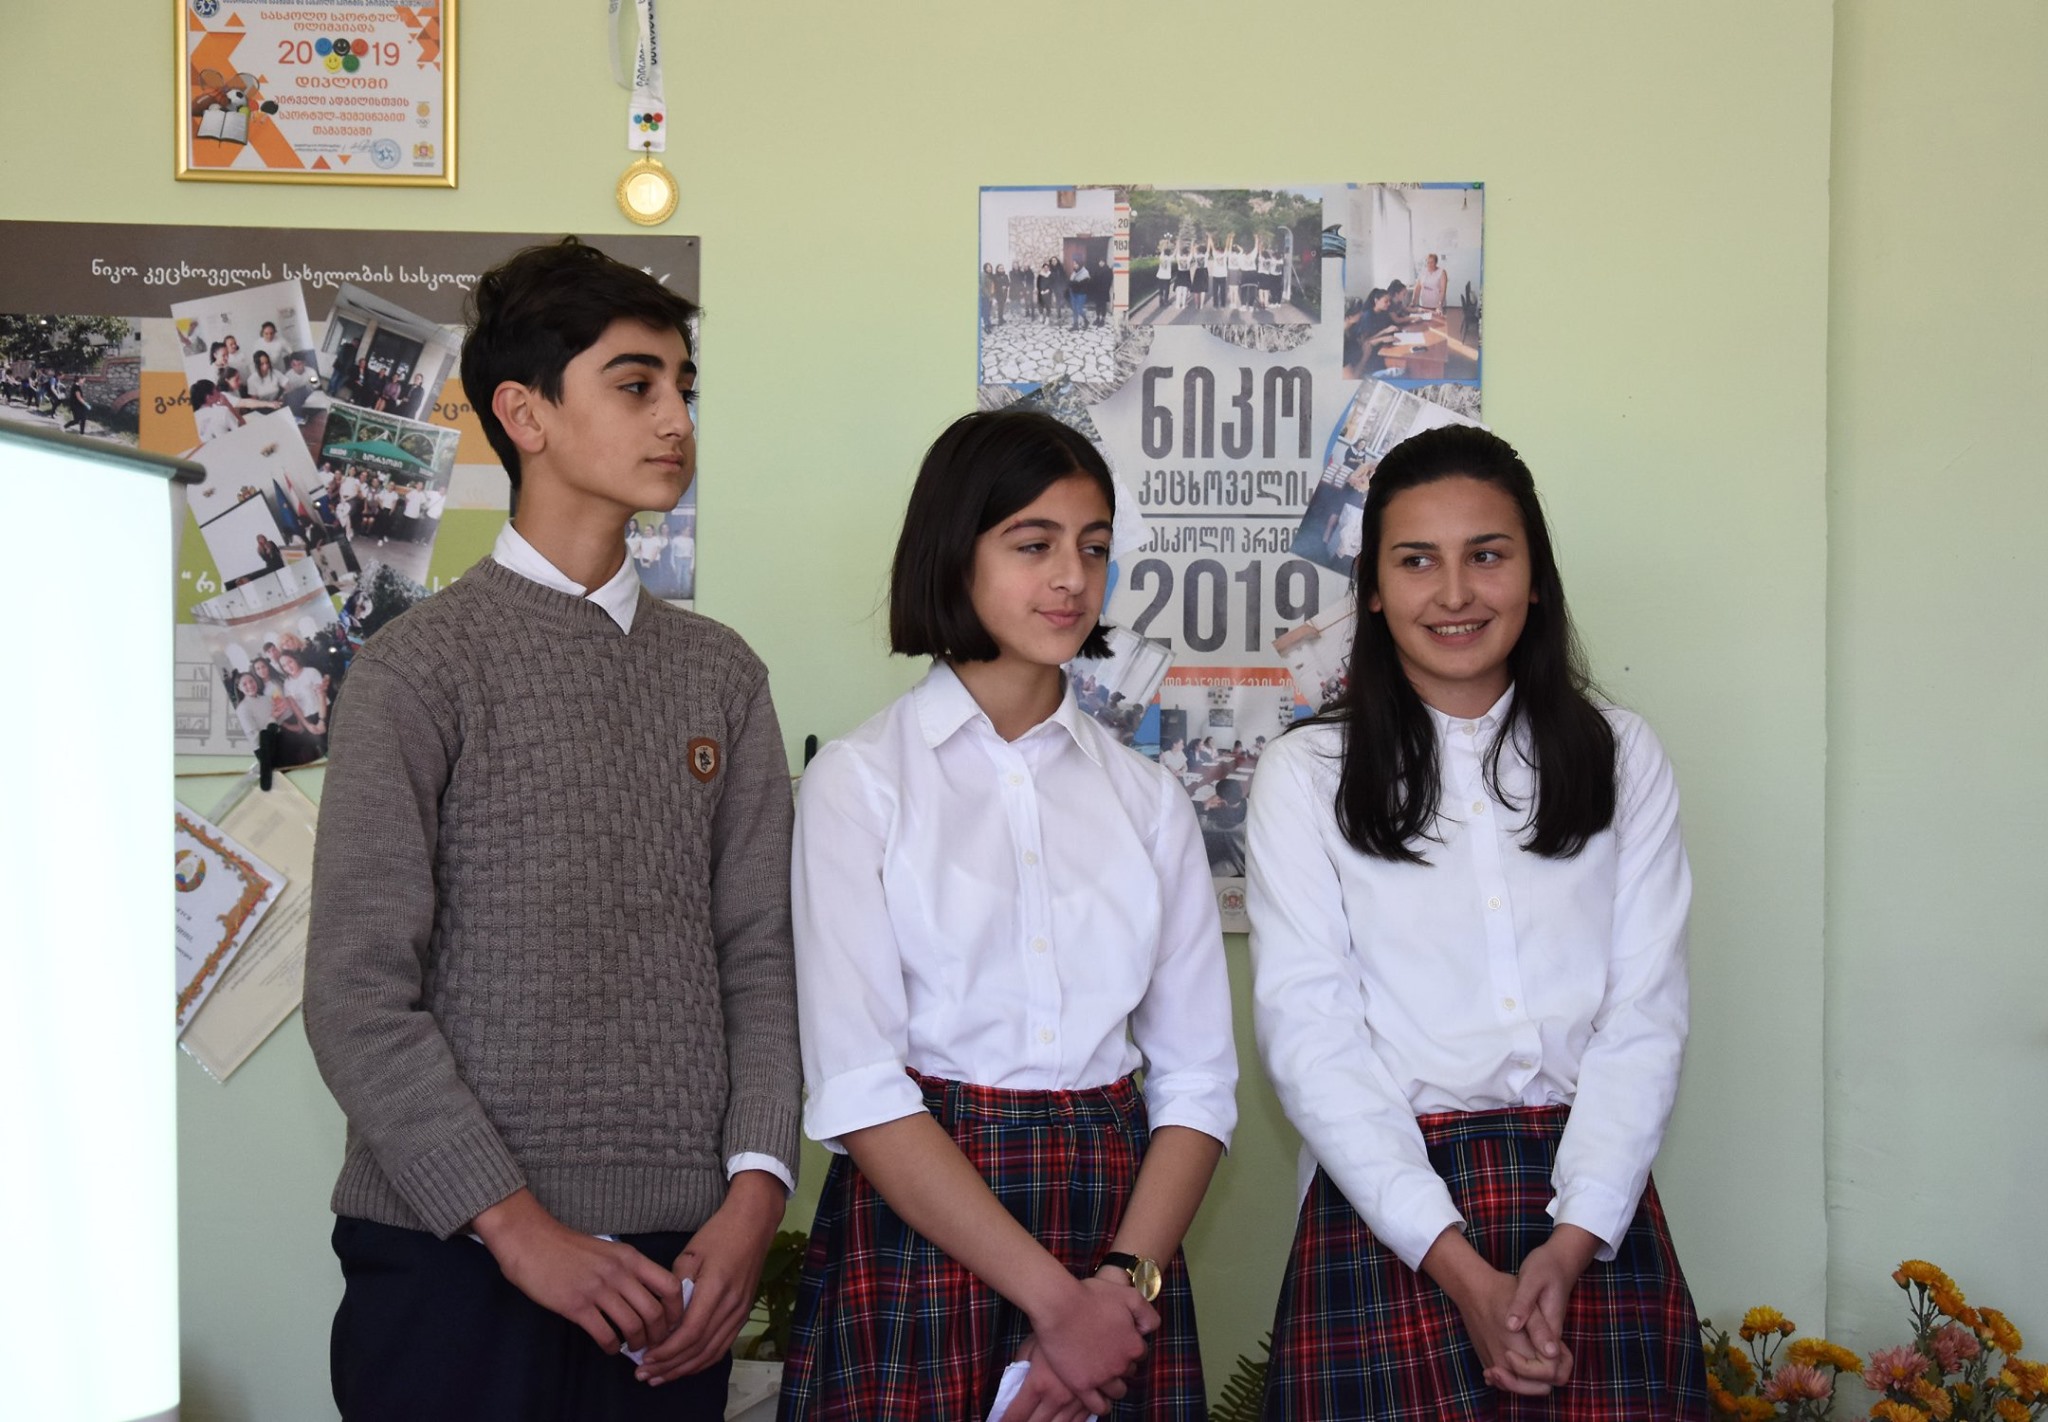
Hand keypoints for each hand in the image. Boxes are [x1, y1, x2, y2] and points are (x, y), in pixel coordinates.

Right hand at [472, 1189, 683, 1354]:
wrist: (531, 1241)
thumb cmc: (568, 1247)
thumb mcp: (608, 1250)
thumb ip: (627, 1269)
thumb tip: (645, 1297)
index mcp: (630, 1257)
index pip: (669, 1285)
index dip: (677, 1309)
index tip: (673, 1322)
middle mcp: (619, 1273)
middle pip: (655, 1312)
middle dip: (659, 1334)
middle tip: (655, 1343)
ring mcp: (598, 1289)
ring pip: (633, 1326)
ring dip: (637, 1343)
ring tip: (634, 1348)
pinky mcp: (576, 1305)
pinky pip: (605, 1334)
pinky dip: (612, 1347)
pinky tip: (610, 1347)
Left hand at [635, 1170, 785, 1385]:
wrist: (753, 1224)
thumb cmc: (718, 1234)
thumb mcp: (690, 1254)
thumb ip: (676, 1289)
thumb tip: (662, 1319)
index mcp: (716, 1289)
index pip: (690, 1333)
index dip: (667, 1351)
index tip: (644, 1359)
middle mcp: (731, 1306)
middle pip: (699, 1348)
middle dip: (670, 1366)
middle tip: (644, 1375)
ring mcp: (740, 1312)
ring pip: (711, 1352)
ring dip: (684, 1369)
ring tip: (659, 1378)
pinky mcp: (743, 1314)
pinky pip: (722, 1346)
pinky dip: (702, 1361)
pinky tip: (685, 1367)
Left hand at [1001, 1335, 1095, 1421]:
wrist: (1085, 1314)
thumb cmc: (1054, 1327)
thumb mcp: (1029, 1348)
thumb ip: (1020, 1371)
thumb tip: (1013, 1387)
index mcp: (1039, 1384)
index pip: (1016, 1415)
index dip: (1007, 1421)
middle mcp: (1059, 1397)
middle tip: (1022, 1421)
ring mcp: (1079, 1398)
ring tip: (1043, 1419)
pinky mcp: (1097, 1394)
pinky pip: (1085, 1418)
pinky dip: (1075, 1421)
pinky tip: (1067, 1417)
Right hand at [1027, 1273, 1154, 1413]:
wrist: (1059, 1305)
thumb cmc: (1091, 1296)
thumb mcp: (1128, 1295)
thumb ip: (1146, 1313)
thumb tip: (1149, 1329)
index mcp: (1133, 1344)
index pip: (1140, 1353)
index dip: (1130, 1345)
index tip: (1119, 1340)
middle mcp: (1121, 1364)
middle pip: (1129, 1371)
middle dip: (1121, 1364)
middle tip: (1107, 1354)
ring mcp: (1102, 1377)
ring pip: (1117, 1391)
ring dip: (1114, 1385)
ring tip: (1104, 1377)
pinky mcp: (1082, 1385)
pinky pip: (1098, 1406)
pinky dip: (1102, 1405)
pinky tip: (1099, 1399)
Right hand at [1421, 1226, 1565, 1397]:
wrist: (1471, 1290)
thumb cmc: (1500, 1293)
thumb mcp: (1527, 1305)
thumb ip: (1542, 1331)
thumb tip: (1554, 1353)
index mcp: (1519, 1350)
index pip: (1551, 1374)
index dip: (1560, 1360)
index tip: (1555, 1343)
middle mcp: (1505, 1364)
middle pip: (1540, 1387)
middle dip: (1550, 1372)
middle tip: (1548, 1347)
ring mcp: (1494, 1366)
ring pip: (1524, 1388)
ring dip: (1535, 1375)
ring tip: (1536, 1350)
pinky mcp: (1488, 1363)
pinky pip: (1509, 1381)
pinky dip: (1519, 1375)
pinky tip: (1521, 1356)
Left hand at [1503, 1224, 1600, 1383]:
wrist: (1558, 1260)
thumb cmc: (1546, 1267)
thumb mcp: (1531, 1280)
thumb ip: (1523, 1304)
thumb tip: (1512, 1327)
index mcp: (1551, 1328)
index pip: (1549, 1367)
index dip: (1527, 1369)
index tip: (1507, 1354)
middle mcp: (1550, 1338)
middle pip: (1545, 1379)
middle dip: (1519, 1382)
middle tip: (1492, 1372)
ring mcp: (1545, 1337)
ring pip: (1537, 1374)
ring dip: (1514, 1378)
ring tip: (1488, 1372)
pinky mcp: (1537, 1333)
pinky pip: (1529, 1360)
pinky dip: (1512, 1368)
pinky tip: (1491, 1364)